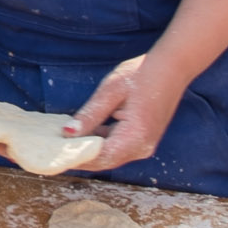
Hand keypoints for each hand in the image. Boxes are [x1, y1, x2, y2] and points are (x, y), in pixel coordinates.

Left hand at [65, 55, 189, 171]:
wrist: (172, 67)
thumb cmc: (142, 74)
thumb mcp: (111, 91)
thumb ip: (90, 115)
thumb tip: (67, 133)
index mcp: (135, 137)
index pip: (100, 157)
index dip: (76, 157)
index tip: (55, 152)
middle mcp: (142, 148)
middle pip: (105, 160)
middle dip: (80, 155)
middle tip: (55, 147)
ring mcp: (144, 145)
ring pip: (111, 155)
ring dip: (90, 148)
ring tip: (65, 139)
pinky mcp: (143, 139)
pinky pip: (118, 147)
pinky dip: (101, 142)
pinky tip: (85, 132)